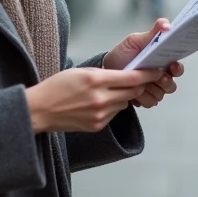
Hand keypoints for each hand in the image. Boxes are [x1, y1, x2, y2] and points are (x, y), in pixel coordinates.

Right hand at [24, 67, 162, 133]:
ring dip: (123, 96)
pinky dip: (112, 106)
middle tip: (141, 79)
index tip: (157, 71)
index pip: (132, 78)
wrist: (40, 110)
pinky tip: (98, 103)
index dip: (148, 74)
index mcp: (96, 80)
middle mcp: (100, 99)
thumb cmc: (57, 87)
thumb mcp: (81, 72)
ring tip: (108, 91)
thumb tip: (127, 75)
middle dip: (139, 85)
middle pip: (133, 92)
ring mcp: (100, 114)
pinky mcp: (98, 125)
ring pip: (125, 102)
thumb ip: (105, 74)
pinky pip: (114, 113)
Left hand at [103, 19, 183, 107]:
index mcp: (161, 62)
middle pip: (172, 85)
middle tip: (158, 77)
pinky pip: (150, 102)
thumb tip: (166, 24)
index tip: (173, 66)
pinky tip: (134, 91)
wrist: (107, 69)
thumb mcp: (135, 40)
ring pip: (161, 95)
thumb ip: (153, 32)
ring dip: (151, 89)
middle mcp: (160, 77)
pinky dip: (142, 97)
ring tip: (140, 83)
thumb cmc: (123, 54)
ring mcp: (153, 89)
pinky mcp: (144, 99)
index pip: (177, 68)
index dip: (178, 69)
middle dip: (166, 82)